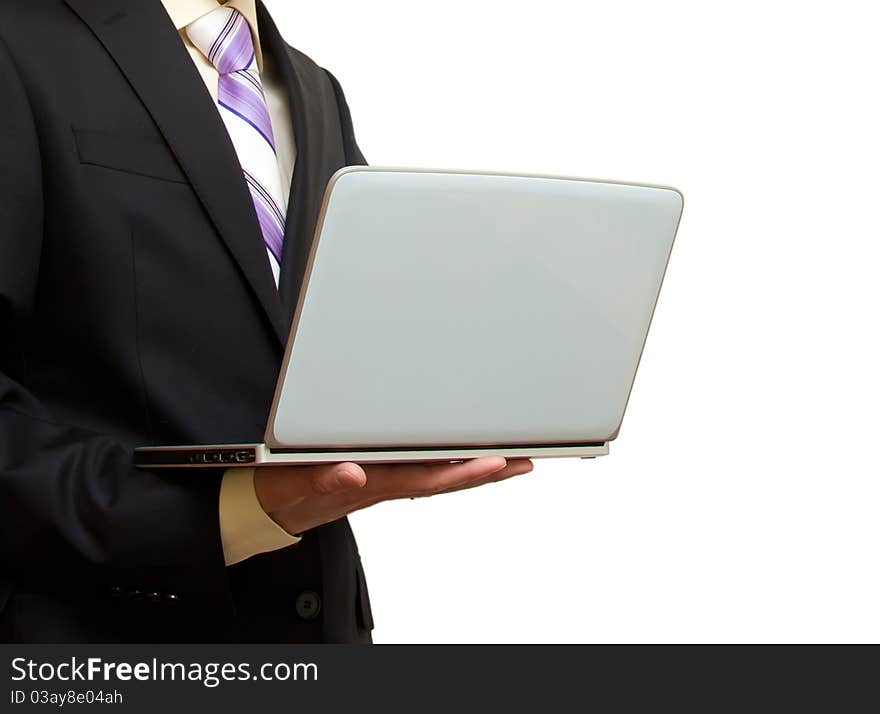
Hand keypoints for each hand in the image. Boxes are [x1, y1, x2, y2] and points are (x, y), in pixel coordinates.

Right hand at [253, 457, 533, 535]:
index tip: (495, 461)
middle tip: (524, 461)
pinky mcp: (378, 477)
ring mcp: (383, 482)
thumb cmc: (280, 492)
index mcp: (369, 483)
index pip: (425, 478)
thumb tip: (349, 472)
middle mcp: (384, 483)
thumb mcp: (291, 483)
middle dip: (485, 471)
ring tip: (511, 461)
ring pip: (438, 477)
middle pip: (444, 480)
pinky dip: (451, 467)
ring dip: (476, 470)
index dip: (462, 471)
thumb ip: (319, 478)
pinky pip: (423, 472)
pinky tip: (465, 461)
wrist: (266, 508)